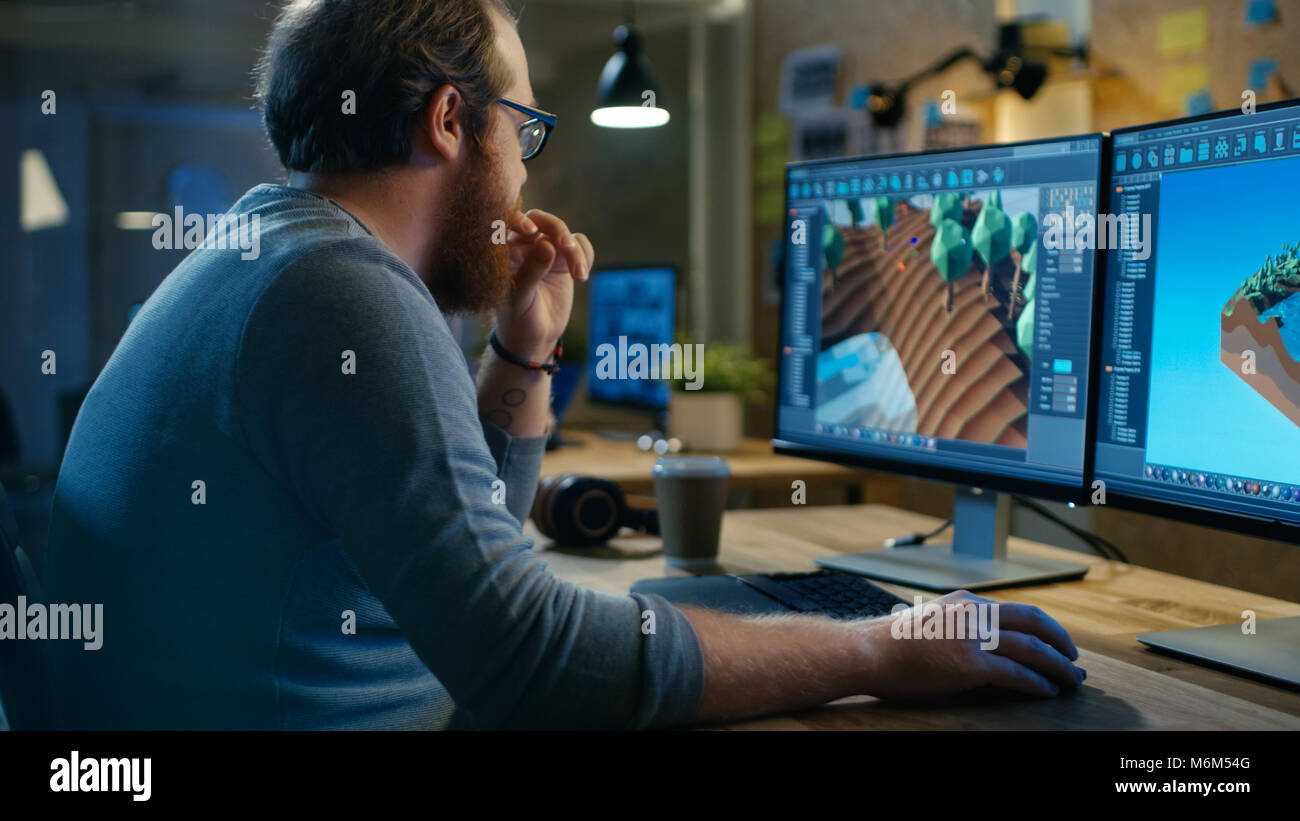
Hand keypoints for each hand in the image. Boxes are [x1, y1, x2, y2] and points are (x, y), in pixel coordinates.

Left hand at [496, 208, 593, 361]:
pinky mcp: (564, 260)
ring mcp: (546, 251)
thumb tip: (547, 244)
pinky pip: (580, 245)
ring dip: (575, 251)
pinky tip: (581, 276)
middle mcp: (525, 246)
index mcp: (505, 251)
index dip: (521, 220)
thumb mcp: (521, 298)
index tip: (532, 232)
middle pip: (542, 221)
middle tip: (567, 247)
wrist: (535, 338)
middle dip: (557, 230)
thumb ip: (531, 271)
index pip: (510, 222)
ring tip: (579, 276)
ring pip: (564, 234)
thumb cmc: (518, 319)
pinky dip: (585, 255)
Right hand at [859, 590, 1084, 698]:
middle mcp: (975, 613)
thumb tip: (990, 653)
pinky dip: (1037, 684)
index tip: (1056, 642)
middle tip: (1074, 661)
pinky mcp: (971, 664)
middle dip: (1061, 642)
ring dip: (1058, 666)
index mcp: (966, 601)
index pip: (1018, 610)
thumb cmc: (892, 644)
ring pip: (1033, 648)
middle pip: (1035, 622)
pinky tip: (1047, 692)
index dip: (1045, 627)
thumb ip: (964, 631)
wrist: (866, 651)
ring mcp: (974, 637)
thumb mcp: (934, 624)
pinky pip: (1017, 674)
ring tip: (1071, 680)